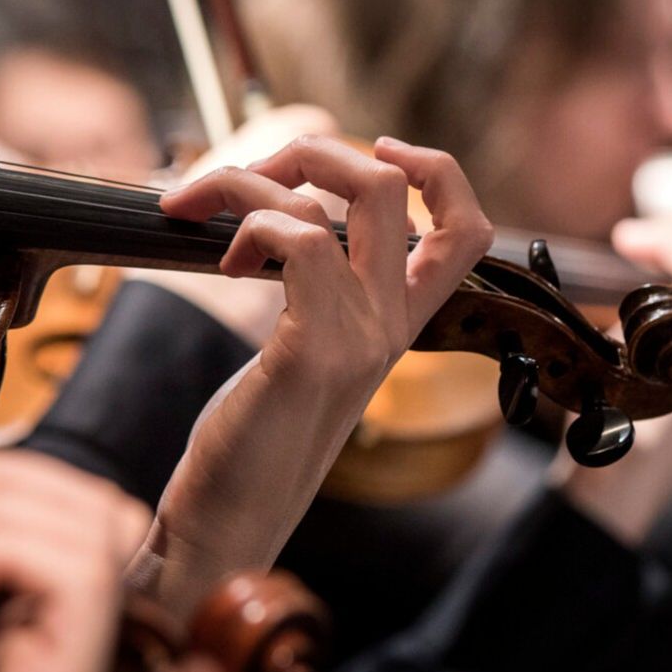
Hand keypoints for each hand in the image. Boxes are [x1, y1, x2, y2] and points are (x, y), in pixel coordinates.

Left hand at [140, 134, 491, 609]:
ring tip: (204, 215)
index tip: (376, 149)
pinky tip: (225, 264)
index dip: (435, 169)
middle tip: (249, 180)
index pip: (468, 228)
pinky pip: (302, 240)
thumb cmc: (253, 438)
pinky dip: (251, 223)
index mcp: (398, 324)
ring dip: (251, 180)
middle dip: (310, 151)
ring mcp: (360, 336)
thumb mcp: (303, 351)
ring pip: (343, 196)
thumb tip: (283, 216)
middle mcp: (391, 325)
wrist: (229, 522)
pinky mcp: (313, 349)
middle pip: (392, 182)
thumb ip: (315, 291)